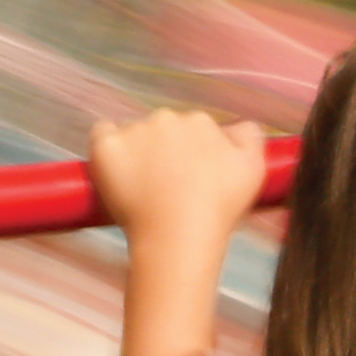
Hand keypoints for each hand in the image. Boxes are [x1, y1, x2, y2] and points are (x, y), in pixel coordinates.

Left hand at [91, 109, 268, 250]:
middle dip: (162, 151)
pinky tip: (116, 170)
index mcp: (200, 122)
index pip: (190, 129)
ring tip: (142, 190)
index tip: (187, 177)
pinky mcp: (106, 147)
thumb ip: (250, 137)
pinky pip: (102, 134)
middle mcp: (167, 118)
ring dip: (135, 153)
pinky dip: (106, 148)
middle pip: (161, 129)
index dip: (188, 153)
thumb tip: (237, 126)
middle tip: (164, 187)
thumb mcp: (253, 170)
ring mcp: (134, 131)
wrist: (178, 237)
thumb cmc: (217, 211)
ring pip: (132, 134)